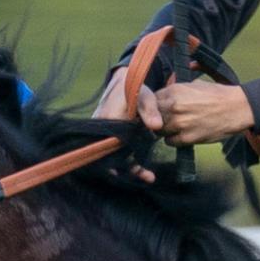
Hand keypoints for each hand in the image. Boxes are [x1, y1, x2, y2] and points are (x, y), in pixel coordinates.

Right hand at [92, 67, 163, 183]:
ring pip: (117, 157)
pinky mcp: (114, 139)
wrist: (125, 82)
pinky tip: (146, 172)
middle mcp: (103, 131)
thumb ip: (150, 110)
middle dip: (128, 169)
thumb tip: (156, 126)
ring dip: (132, 168)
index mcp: (107, 120)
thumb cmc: (133, 89)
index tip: (134, 171)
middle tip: (148, 177)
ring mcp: (107, 136)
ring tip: (150, 177)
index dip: (120, 161)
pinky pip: (120, 154)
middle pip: (112, 156)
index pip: (111, 145)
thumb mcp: (144, 96)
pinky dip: (131, 162)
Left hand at [155, 82, 254, 146]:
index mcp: (174, 91)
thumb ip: (176, 89)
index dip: (154, 105)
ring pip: (158, 131)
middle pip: (152, 117)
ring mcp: (180, 124)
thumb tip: (165, 93)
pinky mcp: (187, 138)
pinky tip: (183, 134)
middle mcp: (174, 107)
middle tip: (167, 119)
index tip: (159, 108)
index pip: (151, 100)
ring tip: (176, 127)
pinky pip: (169, 142)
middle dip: (157, 118)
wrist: (237, 108)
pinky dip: (174, 139)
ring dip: (164, 130)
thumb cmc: (217, 95)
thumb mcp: (194, 83)